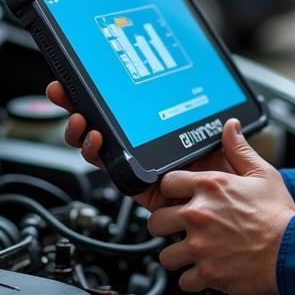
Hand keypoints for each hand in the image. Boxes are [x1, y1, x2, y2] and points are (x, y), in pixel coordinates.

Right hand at [49, 81, 233, 212]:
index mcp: (164, 129)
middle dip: (78, 104)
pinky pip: (109, 169)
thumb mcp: (231, 149)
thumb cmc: (229, 185)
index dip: (104, 91)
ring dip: (83, 131)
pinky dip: (98, 156)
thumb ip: (226, 134)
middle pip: (104, 121)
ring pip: (100, 146)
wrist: (227, 219)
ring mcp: (138, 164)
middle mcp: (145, 145)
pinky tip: (96, 140)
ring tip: (83, 121)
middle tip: (63, 92)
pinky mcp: (136, 184)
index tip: (85, 75)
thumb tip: (230, 120)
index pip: (129, 104)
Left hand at [147, 118, 294, 294]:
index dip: (172, 191)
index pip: (166, 183)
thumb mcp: (262, 174)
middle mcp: (199, 214)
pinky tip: (206, 270)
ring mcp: (200, 245)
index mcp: (210, 187)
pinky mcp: (207, 272)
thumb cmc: (280, 215)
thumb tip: (229, 127)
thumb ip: (239, 149)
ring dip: (178, 256)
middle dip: (167, 226)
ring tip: (194, 252)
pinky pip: (183, 280)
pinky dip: (193, 279)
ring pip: (165, 255)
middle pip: (156, 222)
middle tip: (181, 229)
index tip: (178, 198)